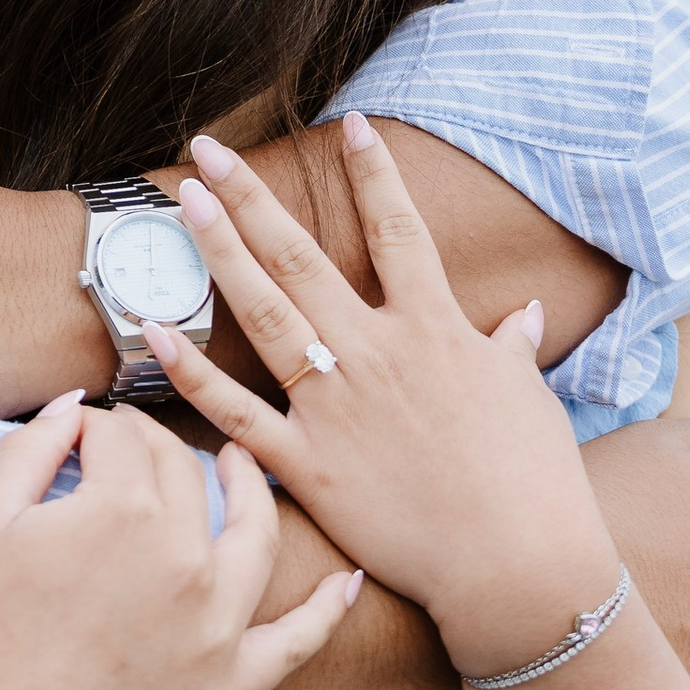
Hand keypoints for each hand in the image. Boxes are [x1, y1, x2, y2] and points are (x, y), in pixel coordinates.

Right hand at [0, 396, 360, 689]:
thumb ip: (30, 447)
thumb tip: (73, 407)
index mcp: (123, 509)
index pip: (122, 436)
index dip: (96, 428)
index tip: (80, 438)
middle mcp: (185, 557)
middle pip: (185, 473)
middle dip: (154, 449)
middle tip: (130, 453)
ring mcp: (218, 622)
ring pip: (256, 534)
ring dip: (254, 489)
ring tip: (244, 466)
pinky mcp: (232, 681)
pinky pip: (297, 641)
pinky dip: (328, 609)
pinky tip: (349, 581)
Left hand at [143, 117, 623, 682]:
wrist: (519, 567)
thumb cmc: (534, 483)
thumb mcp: (528, 398)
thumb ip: (514, 348)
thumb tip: (528, 314)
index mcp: (436, 329)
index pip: (399, 230)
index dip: (375, 173)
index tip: (349, 123)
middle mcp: (378, 354)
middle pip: (304, 257)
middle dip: (253, 196)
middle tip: (210, 149)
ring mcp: (338, 407)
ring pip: (266, 315)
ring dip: (221, 254)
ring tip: (185, 203)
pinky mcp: (310, 466)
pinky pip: (239, 413)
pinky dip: (193, 374)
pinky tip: (155, 331)